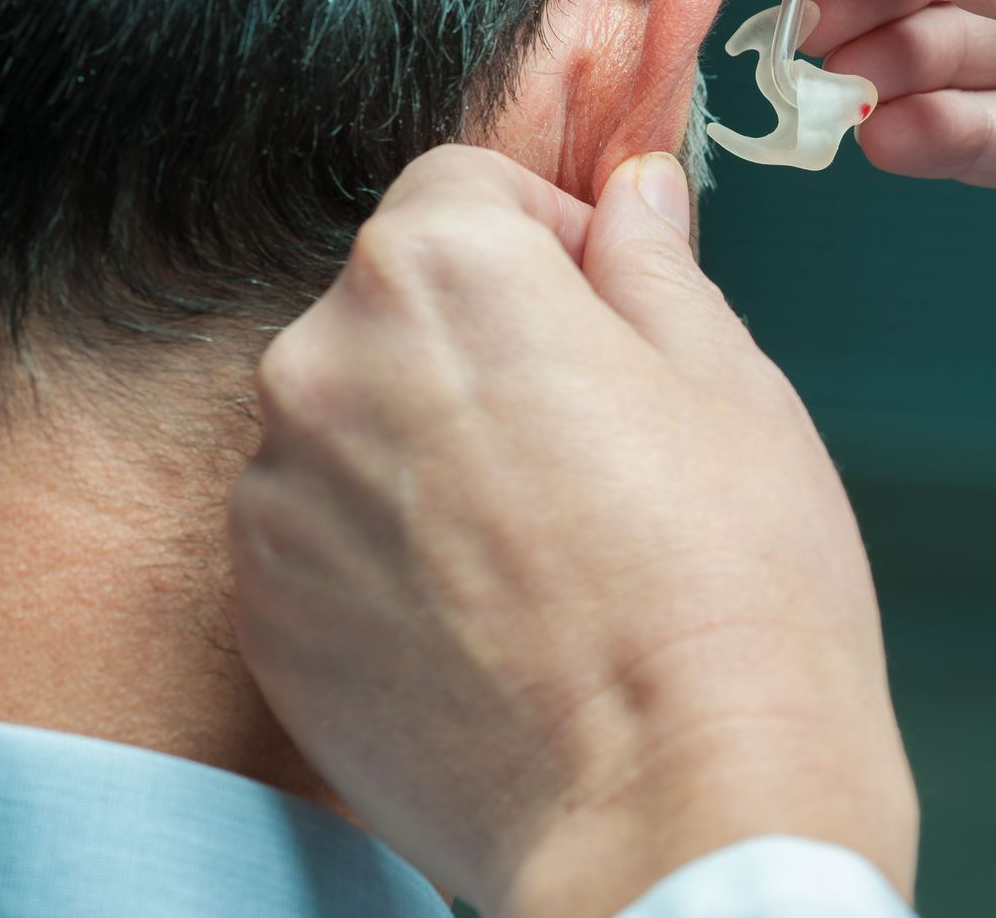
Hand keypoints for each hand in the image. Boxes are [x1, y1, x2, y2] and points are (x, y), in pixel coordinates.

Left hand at [228, 147, 915, 916]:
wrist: (673, 808)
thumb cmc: (728, 595)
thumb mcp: (729, 383)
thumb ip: (652, 263)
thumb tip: (633, 197)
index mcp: (440, 274)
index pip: (463, 188)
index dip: (551, 239)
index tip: (604, 308)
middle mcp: (323, 367)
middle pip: (397, 305)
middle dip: (483, 341)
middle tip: (592, 438)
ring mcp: (279, 502)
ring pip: (356, 421)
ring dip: (428, 446)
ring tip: (545, 543)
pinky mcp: (265, 620)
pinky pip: (322, 536)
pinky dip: (386, 551)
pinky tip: (490, 611)